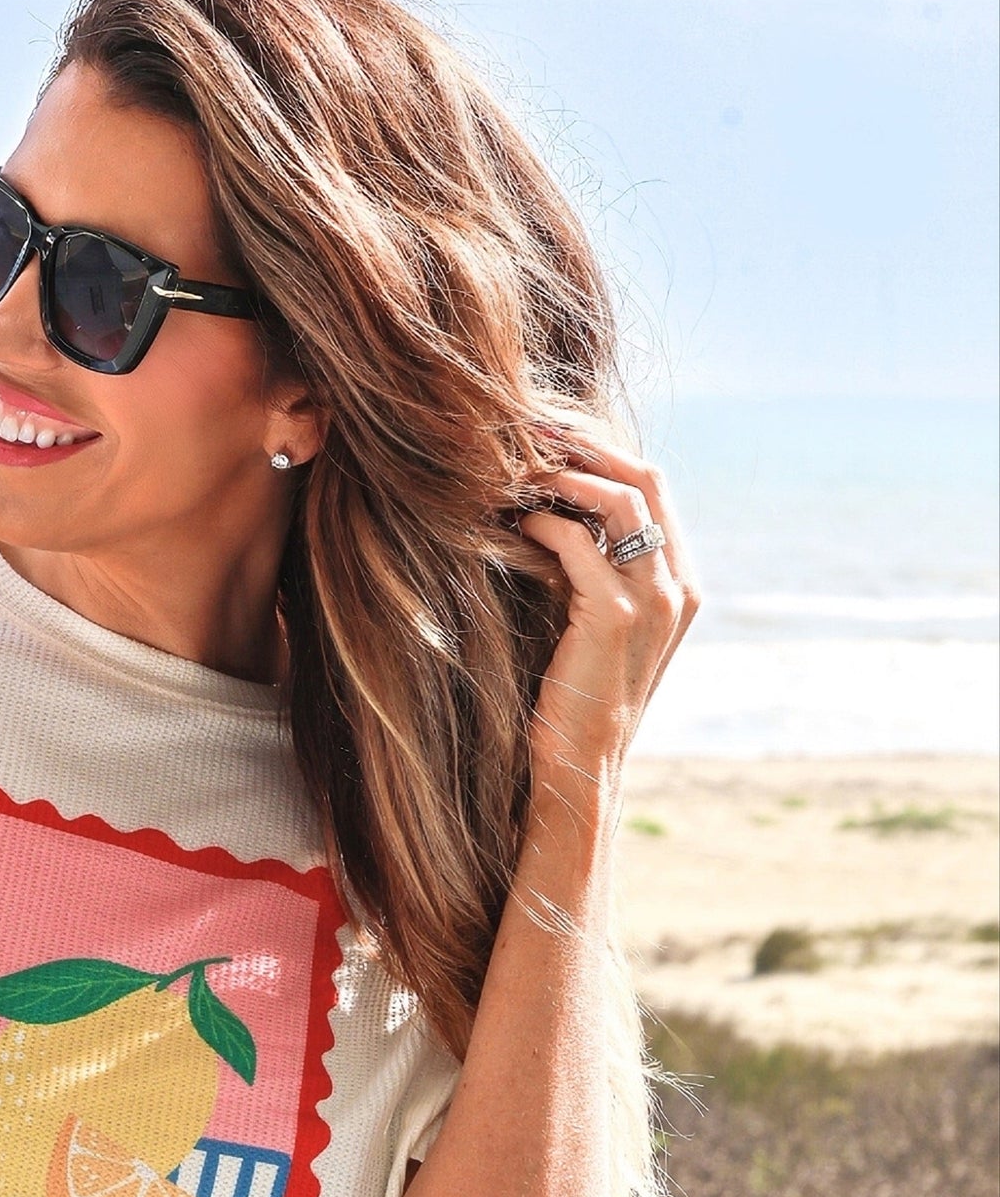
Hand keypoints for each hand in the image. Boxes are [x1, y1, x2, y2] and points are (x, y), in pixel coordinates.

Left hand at [518, 428, 699, 835]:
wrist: (579, 766)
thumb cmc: (575, 696)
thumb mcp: (593, 621)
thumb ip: (591, 570)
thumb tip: (552, 512)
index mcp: (681, 583)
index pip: (653, 486)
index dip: (603, 451)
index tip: (553, 435)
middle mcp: (679, 586)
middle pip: (645, 477)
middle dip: (589, 445)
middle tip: (533, 430)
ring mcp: (654, 600)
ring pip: (621, 499)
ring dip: (567, 474)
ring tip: (521, 468)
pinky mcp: (614, 617)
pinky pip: (580, 543)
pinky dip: (545, 522)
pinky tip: (515, 521)